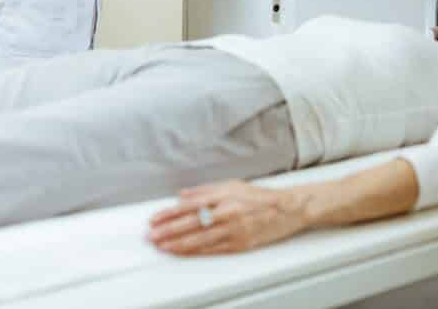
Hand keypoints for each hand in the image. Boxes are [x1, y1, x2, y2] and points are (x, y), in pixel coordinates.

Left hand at [146, 180, 307, 255]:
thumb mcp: (232, 185)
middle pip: (190, 224)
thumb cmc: (260, 197)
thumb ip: (205, 190)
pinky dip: (195, 252)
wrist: (286, 210)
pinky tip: (183, 252)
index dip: (169, 214)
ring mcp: (233, 230)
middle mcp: (226, 212)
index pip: (189, 205)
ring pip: (199, 239)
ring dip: (176, 244)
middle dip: (167, 231)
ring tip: (161, 246)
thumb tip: (182, 195)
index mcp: (223, 195)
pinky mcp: (239, 244)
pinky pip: (212, 250)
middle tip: (151, 236)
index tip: (154, 219)